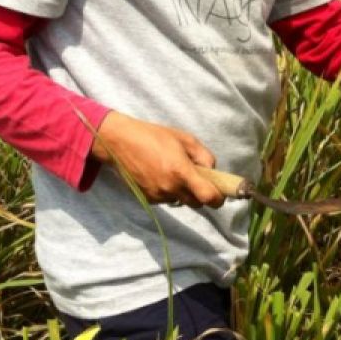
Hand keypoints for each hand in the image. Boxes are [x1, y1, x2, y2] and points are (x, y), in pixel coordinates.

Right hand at [90, 111, 225, 207]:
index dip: (218, 198)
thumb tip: (212, 171)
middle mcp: (170, 188)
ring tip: (173, 171)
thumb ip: (204, 156)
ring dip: (183, 192)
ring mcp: (158, 195)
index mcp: (181, 172)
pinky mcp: (147, 199)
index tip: (220, 195)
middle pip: (196, 203)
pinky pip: (166, 200)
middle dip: (201, 194)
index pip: (208, 197)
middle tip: (196, 178)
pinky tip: (160, 175)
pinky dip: (168, 191)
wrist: (120, 143)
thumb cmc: (154, 136)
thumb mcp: (185, 139)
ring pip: (180, 201)